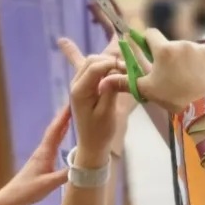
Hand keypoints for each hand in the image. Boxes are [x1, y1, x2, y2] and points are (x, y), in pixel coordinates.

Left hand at [5, 106, 71, 204]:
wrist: (12, 198)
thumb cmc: (27, 190)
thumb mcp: (48, 184)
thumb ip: (64, 175)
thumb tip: (82, 166)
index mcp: (44, 153)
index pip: (55, 131)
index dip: (63, 118)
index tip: (71, 105)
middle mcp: (43, 151)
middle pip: (54, 130)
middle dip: (64, 117)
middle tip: (75, 106)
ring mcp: (42, 156)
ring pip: (54, 136)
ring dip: (63, 125)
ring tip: (73, 116)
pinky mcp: (42, 162)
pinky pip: (54, 144)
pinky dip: (60, 136)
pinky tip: (64, 136)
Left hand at [59, 38, 127, 160]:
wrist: (92, 144)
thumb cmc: (100, 132)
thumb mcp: (107, 113)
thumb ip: (110, 91)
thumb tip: (116, 72)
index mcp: (80, 90)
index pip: (94, 67)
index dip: (112, 63)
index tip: (128, 68)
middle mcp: (76, 84)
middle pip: (92, 60)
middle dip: (110, 61)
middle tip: (127, 70)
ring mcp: (79, 84)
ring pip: (92, 63)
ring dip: (108, 64)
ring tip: (123, 72)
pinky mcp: (85, 87)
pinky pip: (94, 70)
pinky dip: (105, 69)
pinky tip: (116, 73)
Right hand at [101, 30, 204, 115]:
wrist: (204, 110)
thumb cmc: (173, 98)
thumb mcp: (147, 89)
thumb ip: (125, 82)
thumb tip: (102, 81)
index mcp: (164, 49)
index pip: (151, 33)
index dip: (148, 41)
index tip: (150, 53)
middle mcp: (182, 43)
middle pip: (170, 44)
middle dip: (168, 55)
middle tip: (170, 74)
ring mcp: (200, 49)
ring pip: (187, 49)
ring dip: (184, 58)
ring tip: (186, 78)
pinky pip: (203, 55)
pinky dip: (200, 63)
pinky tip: (199, 77)